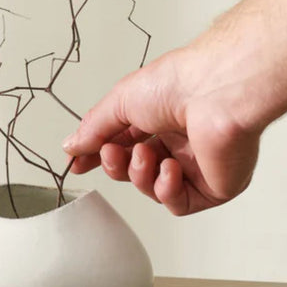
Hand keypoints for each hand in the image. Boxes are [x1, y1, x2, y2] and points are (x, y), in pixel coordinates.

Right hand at [61, 42, 262, 215]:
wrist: (213, 92)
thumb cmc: (179, 83)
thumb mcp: (120, 100)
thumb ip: (94, 128)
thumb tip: (71, 146)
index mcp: (161, 116)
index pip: (124, 143)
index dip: (99, 155)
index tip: (78, 163)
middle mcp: (181, 140)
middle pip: (136, 170)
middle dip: (118, 165)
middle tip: (112, 153)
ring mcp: (198, 164)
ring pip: (154, 189)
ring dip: (141, 175)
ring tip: (146, 155)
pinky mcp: (215, 185)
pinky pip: (180, 203)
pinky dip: (167, 190)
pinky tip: (170, 169)